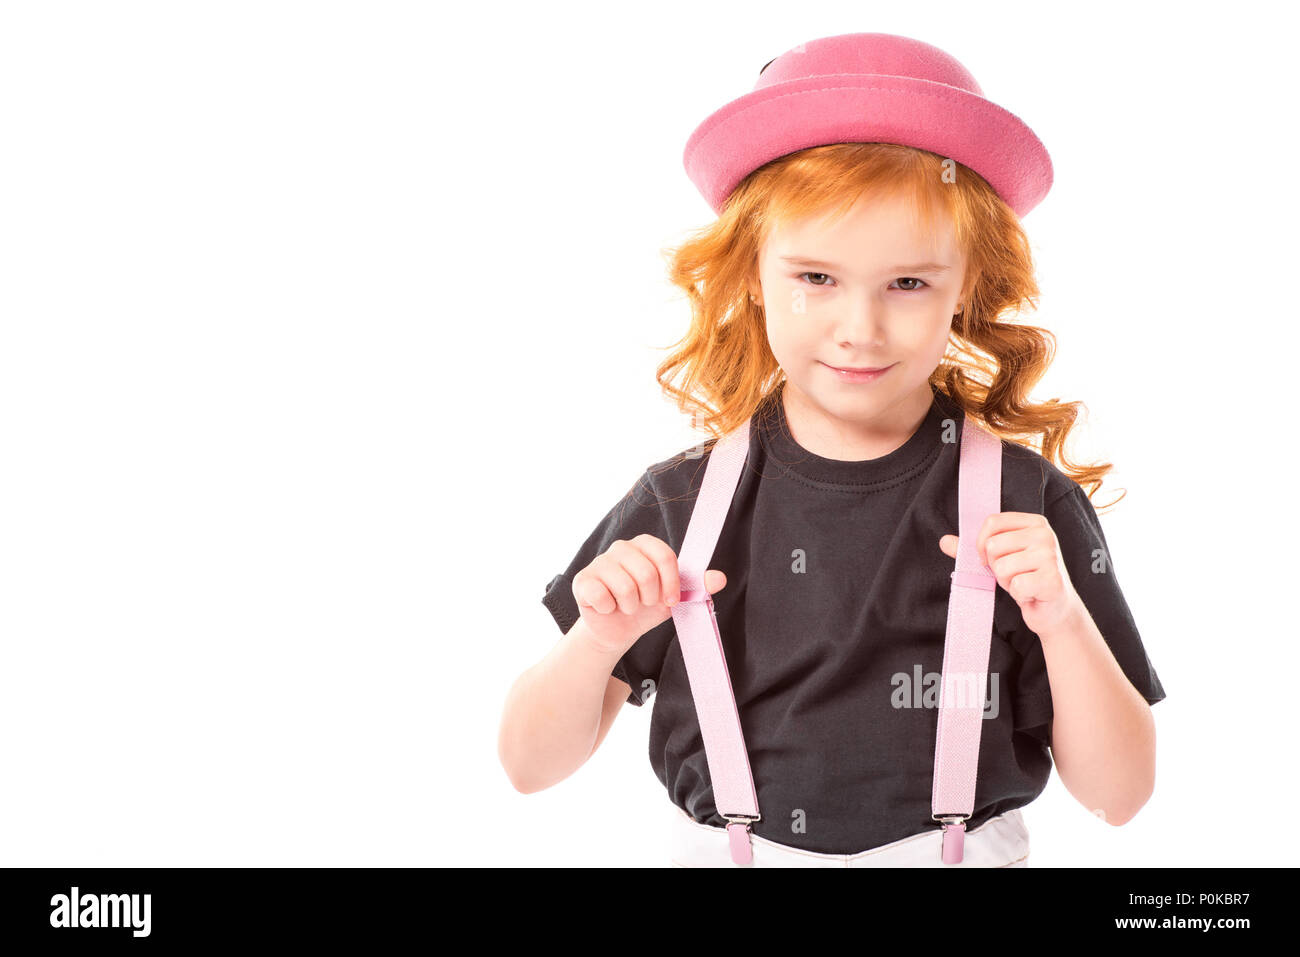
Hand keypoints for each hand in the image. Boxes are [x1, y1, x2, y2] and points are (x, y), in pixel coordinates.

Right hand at [572, 534, 726, 655]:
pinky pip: (602, 596)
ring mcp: (600, 562)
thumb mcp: (674, 598)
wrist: (618, 630)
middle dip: (649, 598)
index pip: (665, 556)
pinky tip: (608, 608)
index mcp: (645, 545)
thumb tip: (720, 579)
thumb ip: (697, 586)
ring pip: (625, 587)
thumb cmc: (646, 607)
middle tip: (644, 603)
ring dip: (630, 606)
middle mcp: (621, 548)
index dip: (671, 583)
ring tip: (627, 606)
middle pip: (646, 573)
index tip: (670, 600)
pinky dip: (609, 610)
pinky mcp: (583, 580)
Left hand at [939, 512, 1084, 636]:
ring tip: (1023, 583)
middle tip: (1015, 574)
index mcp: (1034, 523)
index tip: (987, 558)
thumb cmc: (1026, 578)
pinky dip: (1019, 594)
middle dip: (996, 567)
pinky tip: (1031, 593)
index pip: (992, 522)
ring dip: (1007, 581)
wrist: (1054, 609)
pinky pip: (1016, 585)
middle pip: (993, 546)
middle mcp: (1045, 535)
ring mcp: (1050, 556)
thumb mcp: (1001, 558)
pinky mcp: (1052, 579)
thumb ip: (975, 548)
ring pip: (1001, 567)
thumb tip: (944, 541)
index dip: (981, 543)